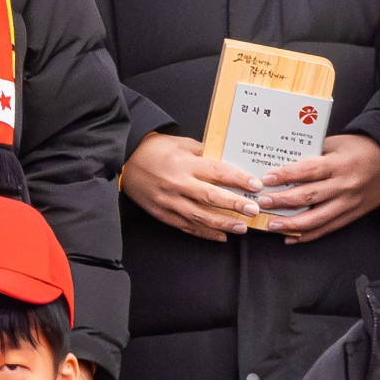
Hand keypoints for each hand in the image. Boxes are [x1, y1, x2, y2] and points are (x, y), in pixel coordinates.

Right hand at [121, 134, 260, 241]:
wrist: (125, 161)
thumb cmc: (154, 150)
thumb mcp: (180, 143)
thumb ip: (204, 152)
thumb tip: (227, 160)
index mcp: (184, 164)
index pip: (217, 172)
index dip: (238, 180)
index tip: (255, 185)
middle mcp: (178, 184)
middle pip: (211, 198)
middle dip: (235, 205)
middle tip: (253, 210)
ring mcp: (170, 202)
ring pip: (200, 217)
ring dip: (223, 224)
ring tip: (241, 227)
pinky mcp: (163, 214)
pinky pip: (187, 227)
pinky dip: (204, 234)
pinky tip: (220, 236)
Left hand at [257, 138, 379, 241]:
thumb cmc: (361, 148)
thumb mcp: (337, 143)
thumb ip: (314, 153)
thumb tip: (285, 162)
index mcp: (338, 164)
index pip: (308, 170)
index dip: (286, 175)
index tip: (267, 178)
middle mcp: (344, 185)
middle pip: (310, 196)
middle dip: (283, 201)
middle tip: (263, 203)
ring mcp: (349, 202)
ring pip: (318, 218)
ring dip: (293, 224)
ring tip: (273, 225)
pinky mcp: (354, 214)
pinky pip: (329, 228)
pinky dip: (310, 235)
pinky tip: (292, 237)